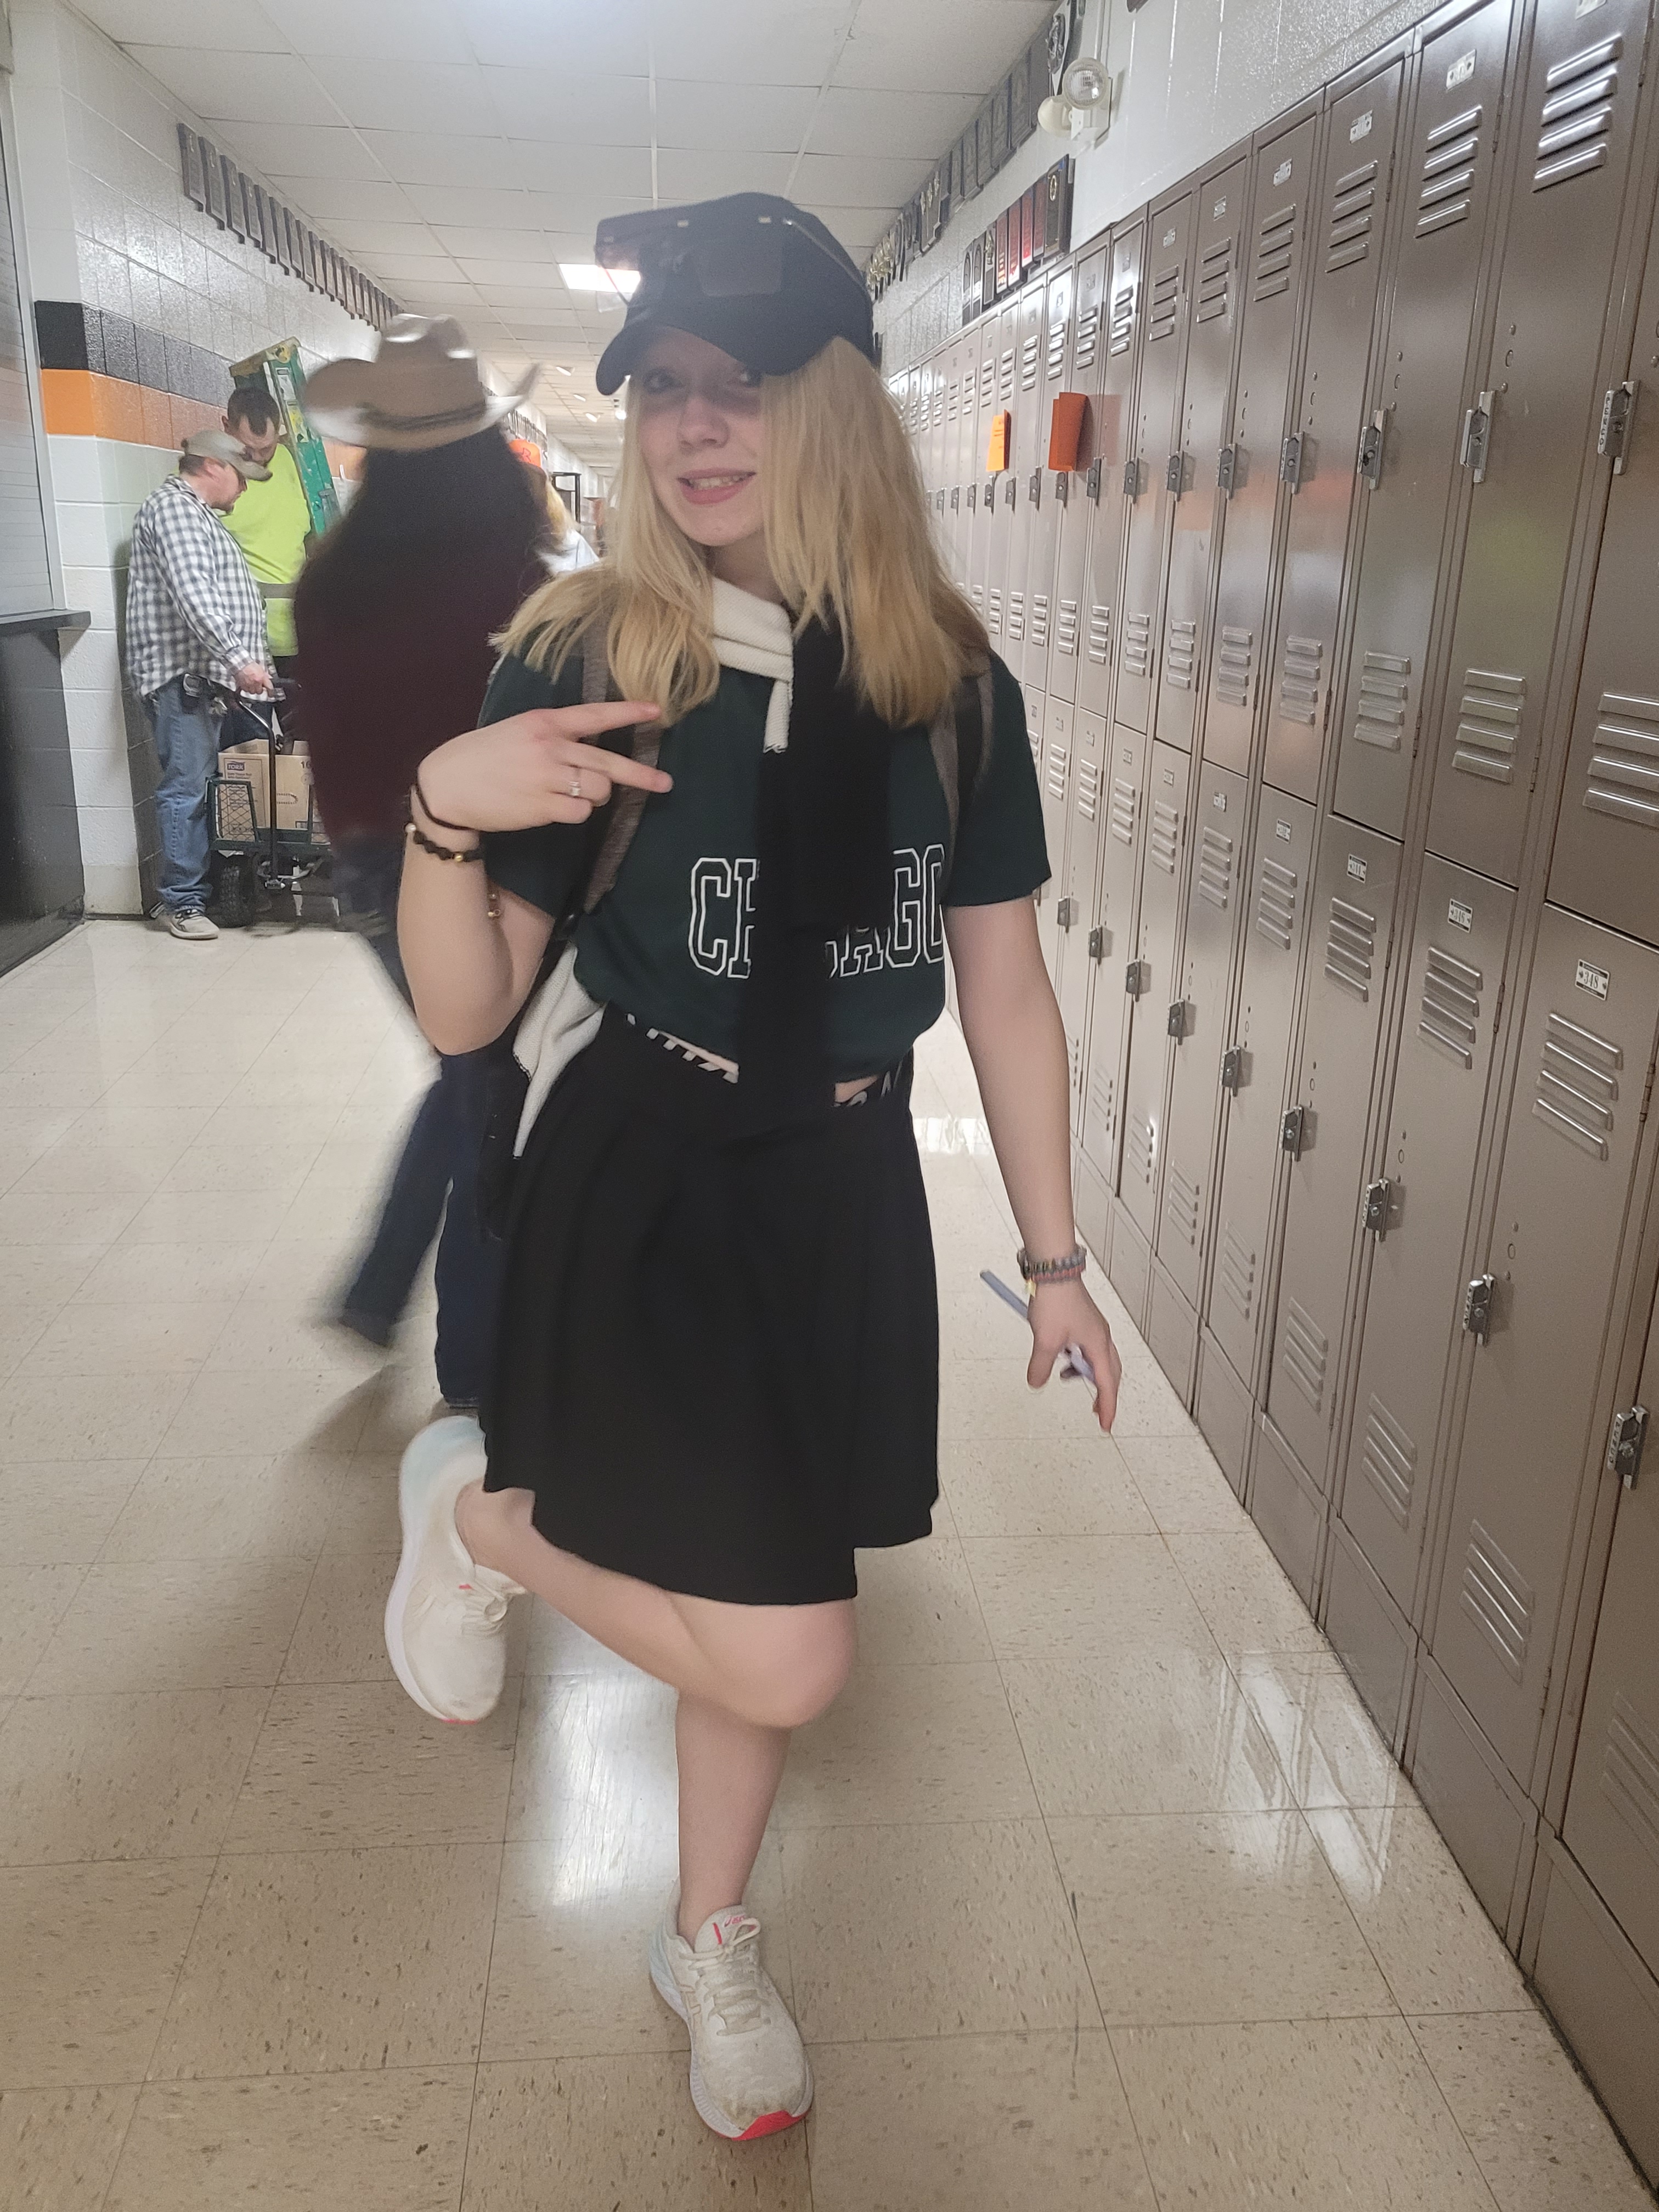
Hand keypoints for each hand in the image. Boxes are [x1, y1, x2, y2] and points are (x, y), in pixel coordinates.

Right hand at [236, 662, 271, 693]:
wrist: (241, 664)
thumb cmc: (250, 665)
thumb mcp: (261, 669)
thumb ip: (265, 675)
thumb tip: (269, 679)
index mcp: (261, 678)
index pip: (269, 688)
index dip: (270, 692)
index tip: (270, 694)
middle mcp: (256, 682)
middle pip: (259, 692)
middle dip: (259, 689)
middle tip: (257, 686)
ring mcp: (249, 684)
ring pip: (252, 692)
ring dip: (252, 689)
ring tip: (251, 684)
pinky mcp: (242, 685)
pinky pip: (246, 690)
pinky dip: (247, 688)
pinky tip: (247, 684)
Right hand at [418, 702, 668, 831]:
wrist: (447, 786)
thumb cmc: (483, 756)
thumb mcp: (518, 731)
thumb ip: (553, 735)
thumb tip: (590, 748)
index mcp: (544, 722)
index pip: (595, 714)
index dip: (628, 713)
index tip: (657, 711)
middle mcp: (550, 747)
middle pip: (608, 762)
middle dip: (640, 776)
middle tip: (665, 784)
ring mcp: (547, 778)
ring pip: (598, 790)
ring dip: (597, 796)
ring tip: (576, 794)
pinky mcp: (542, 807)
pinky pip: (580, 813)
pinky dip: (578, 813)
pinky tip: (558, 808)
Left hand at [1026, 1277, 1122, 1431]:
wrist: (1054, 1271)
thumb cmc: (1056, 1299)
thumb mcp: (1045, 1340)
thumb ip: (1041, 1366)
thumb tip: (1037, 1382)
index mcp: (1098, 1344)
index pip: (1107, 1384)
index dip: (1108, 1407)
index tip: (1106, 1424)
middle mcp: (1101, 1336)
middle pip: (1110, 1373)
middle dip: (1104, 1394)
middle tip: (1098, 1411)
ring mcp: (1094, 1327)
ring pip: (1099, 1359)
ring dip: (1087, 1373)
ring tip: (1068, 1377)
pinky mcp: (1084, 1321)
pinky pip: (1088, 1347)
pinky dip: (1079, 1358)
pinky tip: (1062, 1357)